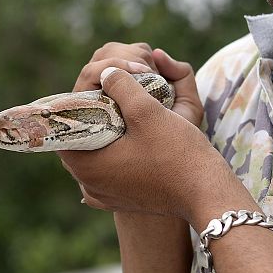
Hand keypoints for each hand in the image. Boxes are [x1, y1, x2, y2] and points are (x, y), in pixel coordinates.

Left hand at [61, 50, 224, 218]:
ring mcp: (105, 196)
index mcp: (85, 166)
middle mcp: (88, 185)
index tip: (95, 91)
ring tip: (122, 115)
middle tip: (110, 98)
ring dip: (105, 134)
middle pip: (79, 141)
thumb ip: (120, 84)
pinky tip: (131, 138)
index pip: (64, 129)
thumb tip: (106, 72)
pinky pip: (109, 171)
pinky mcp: (122, 200)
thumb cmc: (177, 153)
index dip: (78, 105)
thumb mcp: (147, 110)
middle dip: (93, 117)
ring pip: (94, 156)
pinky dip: (116, 153)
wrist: (208, 194)